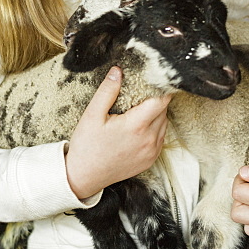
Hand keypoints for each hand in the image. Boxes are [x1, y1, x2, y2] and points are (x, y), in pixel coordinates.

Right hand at [65, 66, 170, 200]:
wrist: (84, 177)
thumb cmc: (87, 146)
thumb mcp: (92, 115)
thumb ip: (107, 91)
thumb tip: (118, 71)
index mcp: (136, 126)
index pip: (161, 100)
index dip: (159, 89)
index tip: (152, 82)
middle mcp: (149, 139)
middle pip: (164, 111)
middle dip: (155, 100)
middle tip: (139, 95)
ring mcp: (152, 152)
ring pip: (164, 123)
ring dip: (155, 115)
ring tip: (136, 112)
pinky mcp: (151, 160)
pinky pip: (160, 138)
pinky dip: (154, 129)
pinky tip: (137, 128)